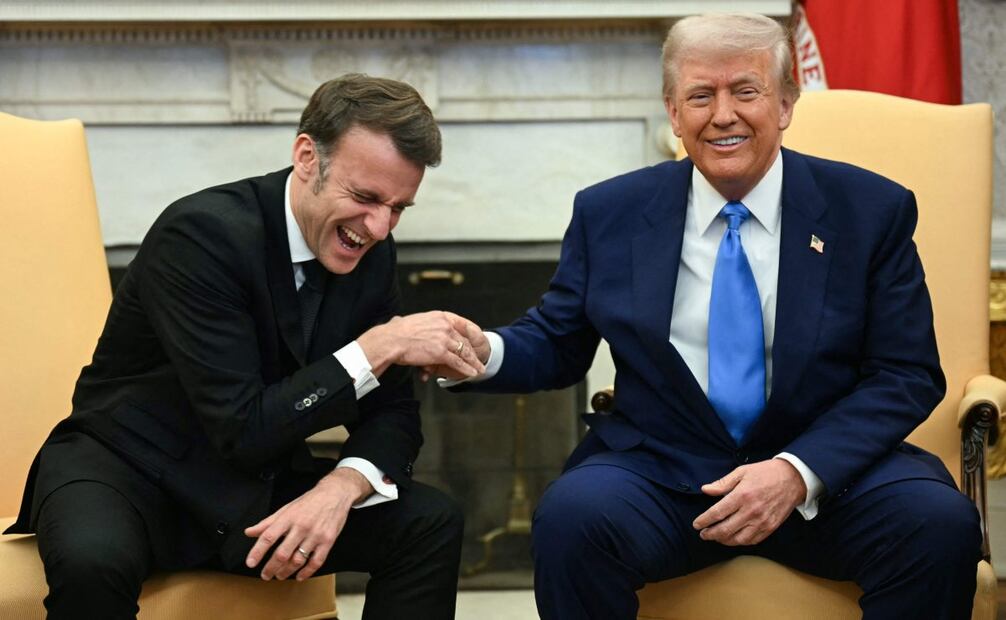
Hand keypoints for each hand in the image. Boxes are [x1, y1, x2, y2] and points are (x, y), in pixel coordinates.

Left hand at [244, 468, 370, 580]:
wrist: (335, 494)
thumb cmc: (310, 502)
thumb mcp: (286, 508)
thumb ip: (268, 522)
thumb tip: (249, 532)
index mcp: (289, 517)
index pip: (269, 536)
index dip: (258, 551)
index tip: (251, 563)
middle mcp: (301, 527)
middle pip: (282, 553)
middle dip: (271, 567)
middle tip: (265, 575)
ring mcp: (316, 535)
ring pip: (298, 560)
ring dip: (286, 571)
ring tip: (279, 575)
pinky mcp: (328, 541)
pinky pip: (316, 562)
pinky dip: (307, 572)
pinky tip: (299, 576)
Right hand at [357, 311, 485, 377]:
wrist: (390, 340)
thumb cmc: (394, 332)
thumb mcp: (407, 321)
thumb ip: (410, 322)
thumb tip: (398, 320)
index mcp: (439, 316)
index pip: (460, 323)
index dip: (469, 332)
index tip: (474, 339)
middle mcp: (444, 325)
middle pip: (463, 339)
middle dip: (472, 351)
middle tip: (479, 359)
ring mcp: (444, 339)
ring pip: (463, 352)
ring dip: (473, 362)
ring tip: (480, 369)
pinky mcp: (441, 352)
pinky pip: (457, 361)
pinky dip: (466, 368)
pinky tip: (472, 373)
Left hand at [692, 459, 805, 545]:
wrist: (793, 479)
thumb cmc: (766, 473)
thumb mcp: (742, 472)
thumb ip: (722, 483)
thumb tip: (705, 490)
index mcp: (742, 495)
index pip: (717, 513)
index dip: (704, 520)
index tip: (696, 524)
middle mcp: (751, 511)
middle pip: (725, 529)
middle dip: (710, 534)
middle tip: (703, 534)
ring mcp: (762, 521)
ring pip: (738, 539)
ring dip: (724, 540)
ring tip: (716, 537)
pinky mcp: (770, 527)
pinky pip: (752, 540)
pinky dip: (740, 542)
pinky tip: (733, 538)